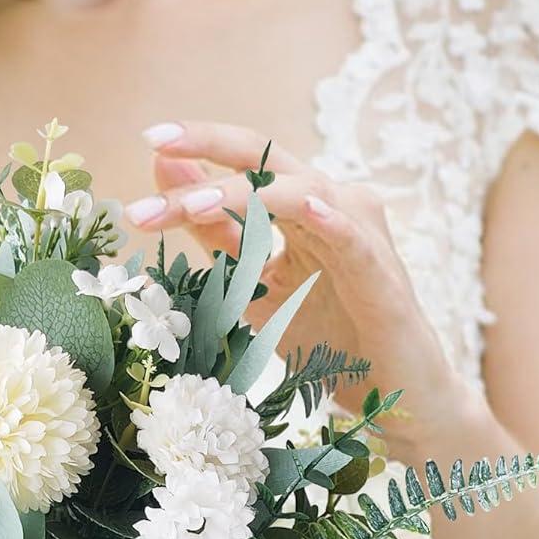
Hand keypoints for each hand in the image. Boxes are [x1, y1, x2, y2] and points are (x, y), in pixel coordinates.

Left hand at [128, 121, 482, 455]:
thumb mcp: (253, 287)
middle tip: (156, 144)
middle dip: (210, 148)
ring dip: (245, 195)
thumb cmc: (328, 340)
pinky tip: (302, 210)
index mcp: (301, 208)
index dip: (197, 152)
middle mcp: (331, 205)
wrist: (390, 394)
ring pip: (300, 192)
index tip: (148, 145)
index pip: (245, 164)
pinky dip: (329, 221)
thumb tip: (167, 177)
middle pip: (268, 158)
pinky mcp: (380, 270)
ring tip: (194, 203)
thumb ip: (216, 234)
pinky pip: (352, 236)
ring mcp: (359, 233)